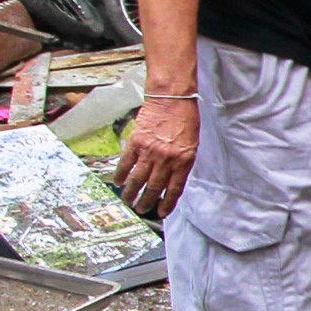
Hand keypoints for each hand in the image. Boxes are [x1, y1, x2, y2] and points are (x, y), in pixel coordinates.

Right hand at [110, 94, 197, 215]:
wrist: (172, 98)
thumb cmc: (185, 119)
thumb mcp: (192, 144)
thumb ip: (182, 163)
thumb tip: (171, 180)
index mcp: (183, 161)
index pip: (174, 189)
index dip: (167, 203)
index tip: (161, 212)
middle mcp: (166, 160)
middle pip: (154, 187)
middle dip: (146, 202)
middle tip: (140, 209)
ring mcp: (150, 152)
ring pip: (138, 179)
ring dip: (131, 192)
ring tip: (127, 201)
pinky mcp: (136, 142)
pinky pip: (126, 163)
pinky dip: (121, 174)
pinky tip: (118, 182)